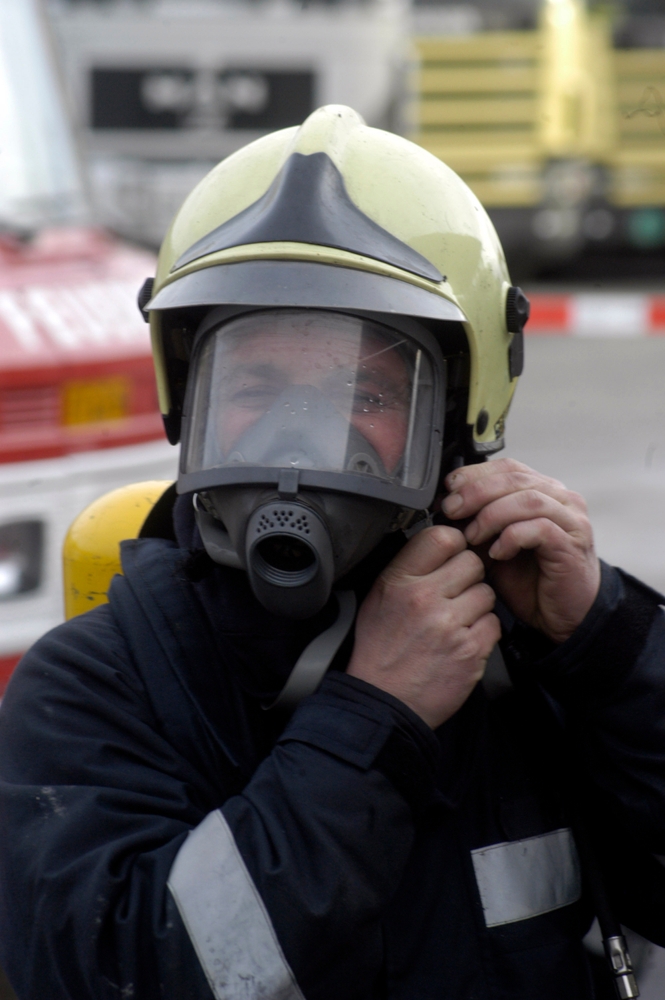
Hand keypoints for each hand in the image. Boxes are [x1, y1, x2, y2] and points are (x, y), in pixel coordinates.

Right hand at [347, 526, 499, 728]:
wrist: (384, 701)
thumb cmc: (381, 650)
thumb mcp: (379, 597)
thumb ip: (408, 568)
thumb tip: (440, 543)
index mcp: (399, 581)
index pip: (443, 537)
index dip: (453, 545)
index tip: (450, 557)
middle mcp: (424, 599)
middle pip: (472, 563)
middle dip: (467, 577)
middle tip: (453, 595)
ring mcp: (450, 625)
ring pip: (486, 593)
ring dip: (476, 606)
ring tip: (455, 622)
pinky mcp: (470, 651)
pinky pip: (494, 624)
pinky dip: (483, 633)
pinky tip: (462, 642)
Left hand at [442, 458, 600, 643]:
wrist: (562, 616)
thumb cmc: (530, 581)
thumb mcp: (493, 546)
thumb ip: (476, 523)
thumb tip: (446, 507)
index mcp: (542, 492)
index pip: (508, 467)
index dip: (475, 474)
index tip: (449, 488)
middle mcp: (561, 499)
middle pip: (515, 479)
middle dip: (476, 491)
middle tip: (451, 510)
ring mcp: (570, 520)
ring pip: (528, 499)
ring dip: (491, 514)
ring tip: (472, 536)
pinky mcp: (572, 545)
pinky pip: (541, 528)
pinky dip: (512, 537)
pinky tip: (497, 552)